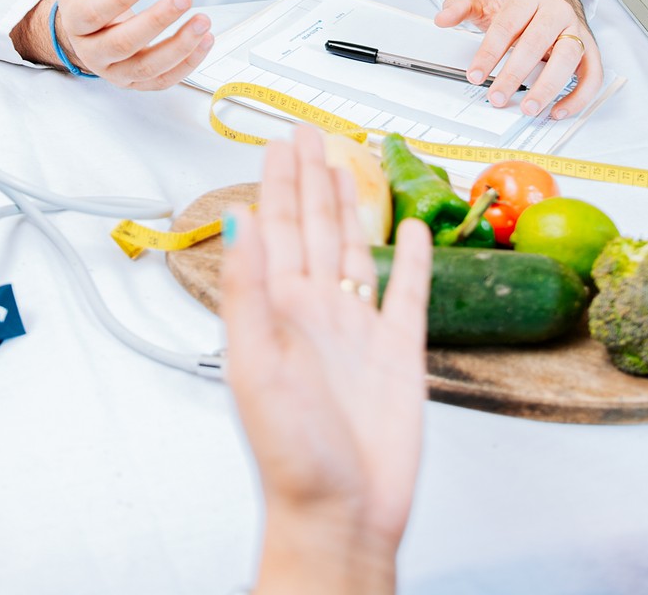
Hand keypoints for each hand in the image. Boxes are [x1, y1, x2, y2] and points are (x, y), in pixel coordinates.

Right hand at [15, 0, 213, 87]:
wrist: (87, 33)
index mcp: (77, 23)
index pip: (95, 14)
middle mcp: (95, 52)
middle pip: (124, 44)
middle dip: (157, 21)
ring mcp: (117, 70)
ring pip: (147, 66)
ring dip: (179, 46)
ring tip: (202, 22)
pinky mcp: (138, 81)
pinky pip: (164, 79)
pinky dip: (188, 63)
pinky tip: (205, 40)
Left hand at [221, 127, 431, 594]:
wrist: (341, 513)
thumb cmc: (292, 455)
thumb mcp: (254, 365)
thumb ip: (248, 290)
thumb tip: (236, 221)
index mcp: (278, 310)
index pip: (274, 227)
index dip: (275, 182)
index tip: (276, 141)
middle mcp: (316, 311)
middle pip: (312, 226)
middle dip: (309, 178)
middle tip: (307, 134)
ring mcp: (358, 329)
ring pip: (354, 248)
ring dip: (349, 204)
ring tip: (347, 165)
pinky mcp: (399, 352)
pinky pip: (408, 292)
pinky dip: (411, 258)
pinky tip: (411, 230)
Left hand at [434, 0, 599, 118]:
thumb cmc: (518, 5)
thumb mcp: (486, 0)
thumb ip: (461, 6)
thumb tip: (442, 17)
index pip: (508, 26)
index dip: (490, 53)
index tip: (476, 76)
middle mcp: (556, 12)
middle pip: (537, 43)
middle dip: (515, 74)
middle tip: (497, 97)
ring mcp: (576, 30)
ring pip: (568, 58)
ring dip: (549, 86)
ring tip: (529, 108)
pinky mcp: (590, 50)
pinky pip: (592, 74)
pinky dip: (580, 95)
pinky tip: (558, 110)